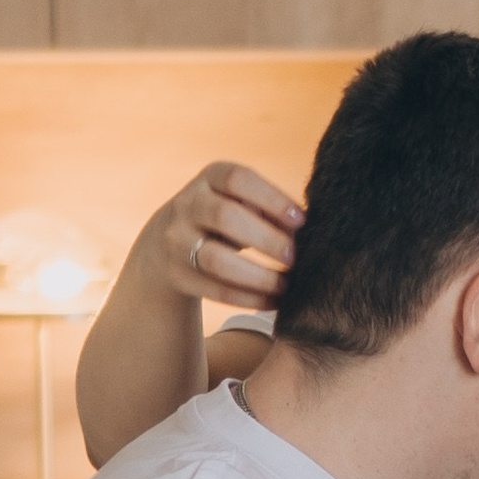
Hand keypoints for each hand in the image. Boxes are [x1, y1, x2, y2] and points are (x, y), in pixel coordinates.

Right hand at [149, 161, 302, 315]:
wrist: (166, 244)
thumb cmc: (224, 219)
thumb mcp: (239, 201)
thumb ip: (269, 210)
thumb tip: (312, 231)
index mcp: (209, 178)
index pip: (237, 179)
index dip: (272, 199)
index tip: (302, 220)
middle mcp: (187, 204)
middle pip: (225, 217)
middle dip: (266, 239)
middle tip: (295, 257)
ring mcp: (177, 240)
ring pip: (217, 259)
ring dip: (258, 276)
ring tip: (287, 284)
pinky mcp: (177, 274)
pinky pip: (215, 290)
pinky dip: (249, 298)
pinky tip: (274, 301)